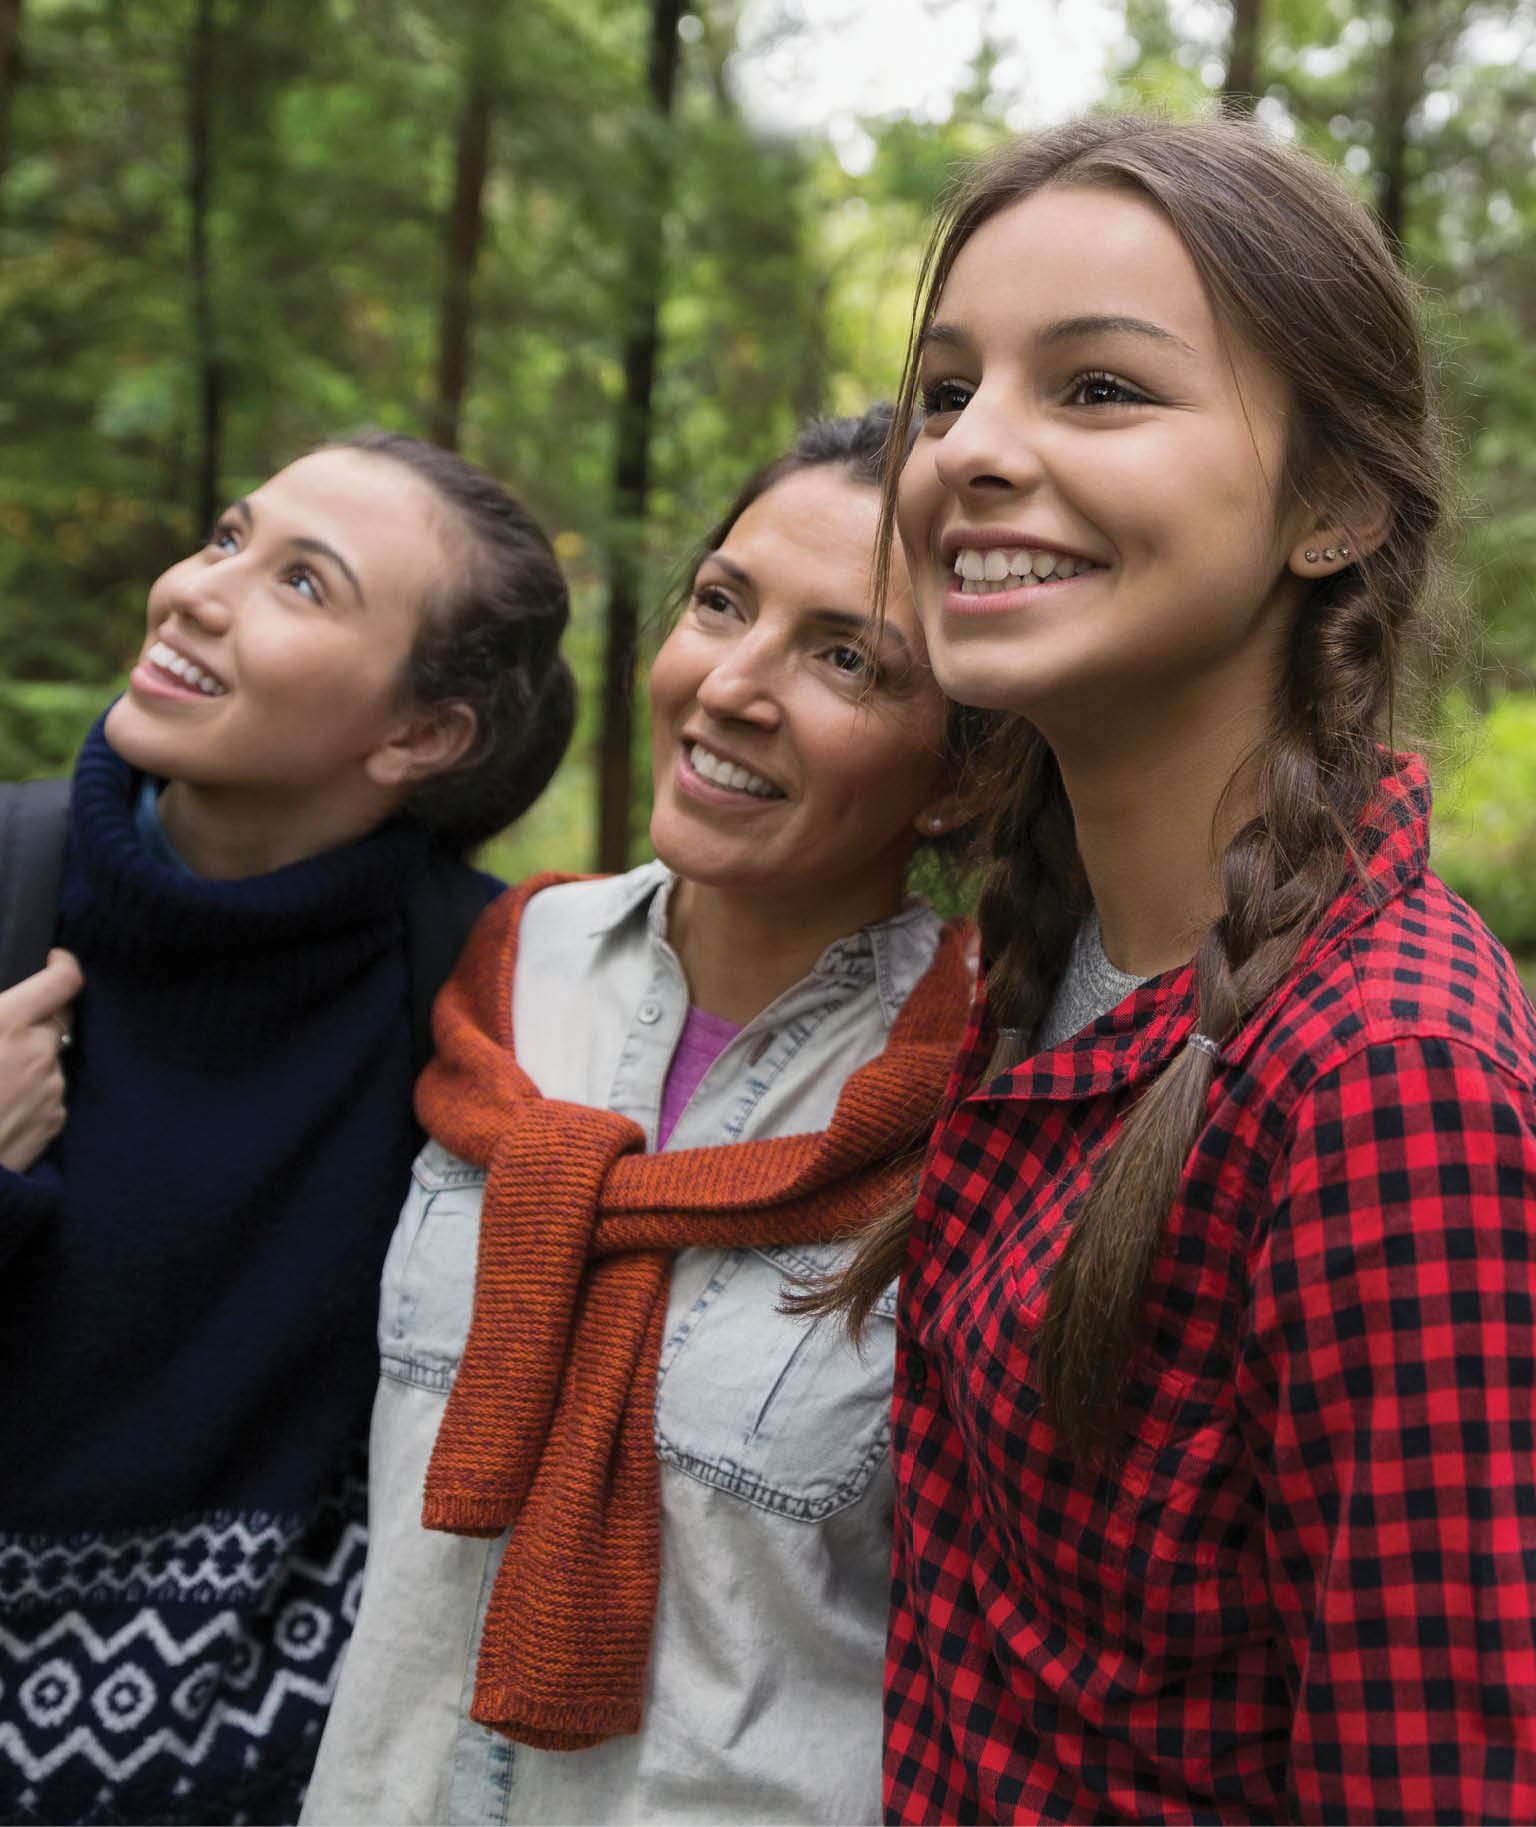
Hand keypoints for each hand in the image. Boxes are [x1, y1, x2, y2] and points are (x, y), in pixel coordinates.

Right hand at [0, 949, 82, 1172]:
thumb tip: (0, 1011)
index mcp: (8, 1022)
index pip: (63, 980)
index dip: (62, 964)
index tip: (53, 960)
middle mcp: (39, 1052)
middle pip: (57, 1019)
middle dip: (38, 1018)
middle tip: (7, 1029)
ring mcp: (51, 1088)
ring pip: (51, 1059)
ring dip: (32, 1059)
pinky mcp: (55, 1120)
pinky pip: (51, 1095)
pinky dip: (33, 1093)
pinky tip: (1, 1105)